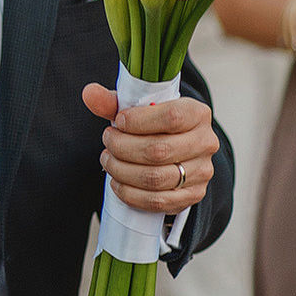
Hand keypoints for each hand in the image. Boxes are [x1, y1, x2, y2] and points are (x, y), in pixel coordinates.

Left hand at [83, 85, 218, 216]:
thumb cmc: (153, 124)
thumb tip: (89, 93)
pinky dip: (131, 193)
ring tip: (108, 160)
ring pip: (156, 178)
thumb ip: (113, 102)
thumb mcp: (138, 108)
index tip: (118, 122)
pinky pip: (158, 201)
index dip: (137, 122)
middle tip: (108, 141)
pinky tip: (118, 182)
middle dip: (122, 147)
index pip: (171, 118)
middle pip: (158, 151)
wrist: (174, 148)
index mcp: (197, 113)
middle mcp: (205, 142)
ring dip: (122, 171)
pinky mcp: (193, 195)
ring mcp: (202, 171)